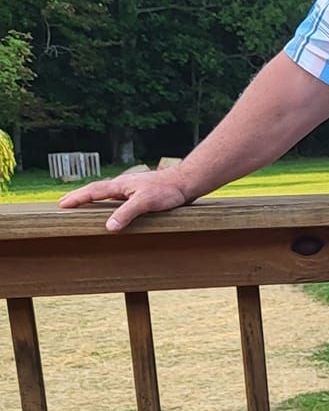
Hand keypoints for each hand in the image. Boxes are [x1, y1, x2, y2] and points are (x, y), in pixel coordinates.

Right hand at [59, 168, 190, 231]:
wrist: (185, 182)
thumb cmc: (166, 191)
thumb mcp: (145, 203)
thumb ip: (126, 213)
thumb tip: (108, 227)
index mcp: (120, 185)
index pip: (93, 191)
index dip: (77, 198)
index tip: (62, 204)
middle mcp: (123, 185)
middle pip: (96, 189)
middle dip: (80, 196)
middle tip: (64, 203)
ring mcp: (131, 188)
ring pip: (107, 192)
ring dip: (93, 198)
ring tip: (82, 204)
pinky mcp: (140, 193)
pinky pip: (118, 197)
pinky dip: (108, 201)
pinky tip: (111, 206)